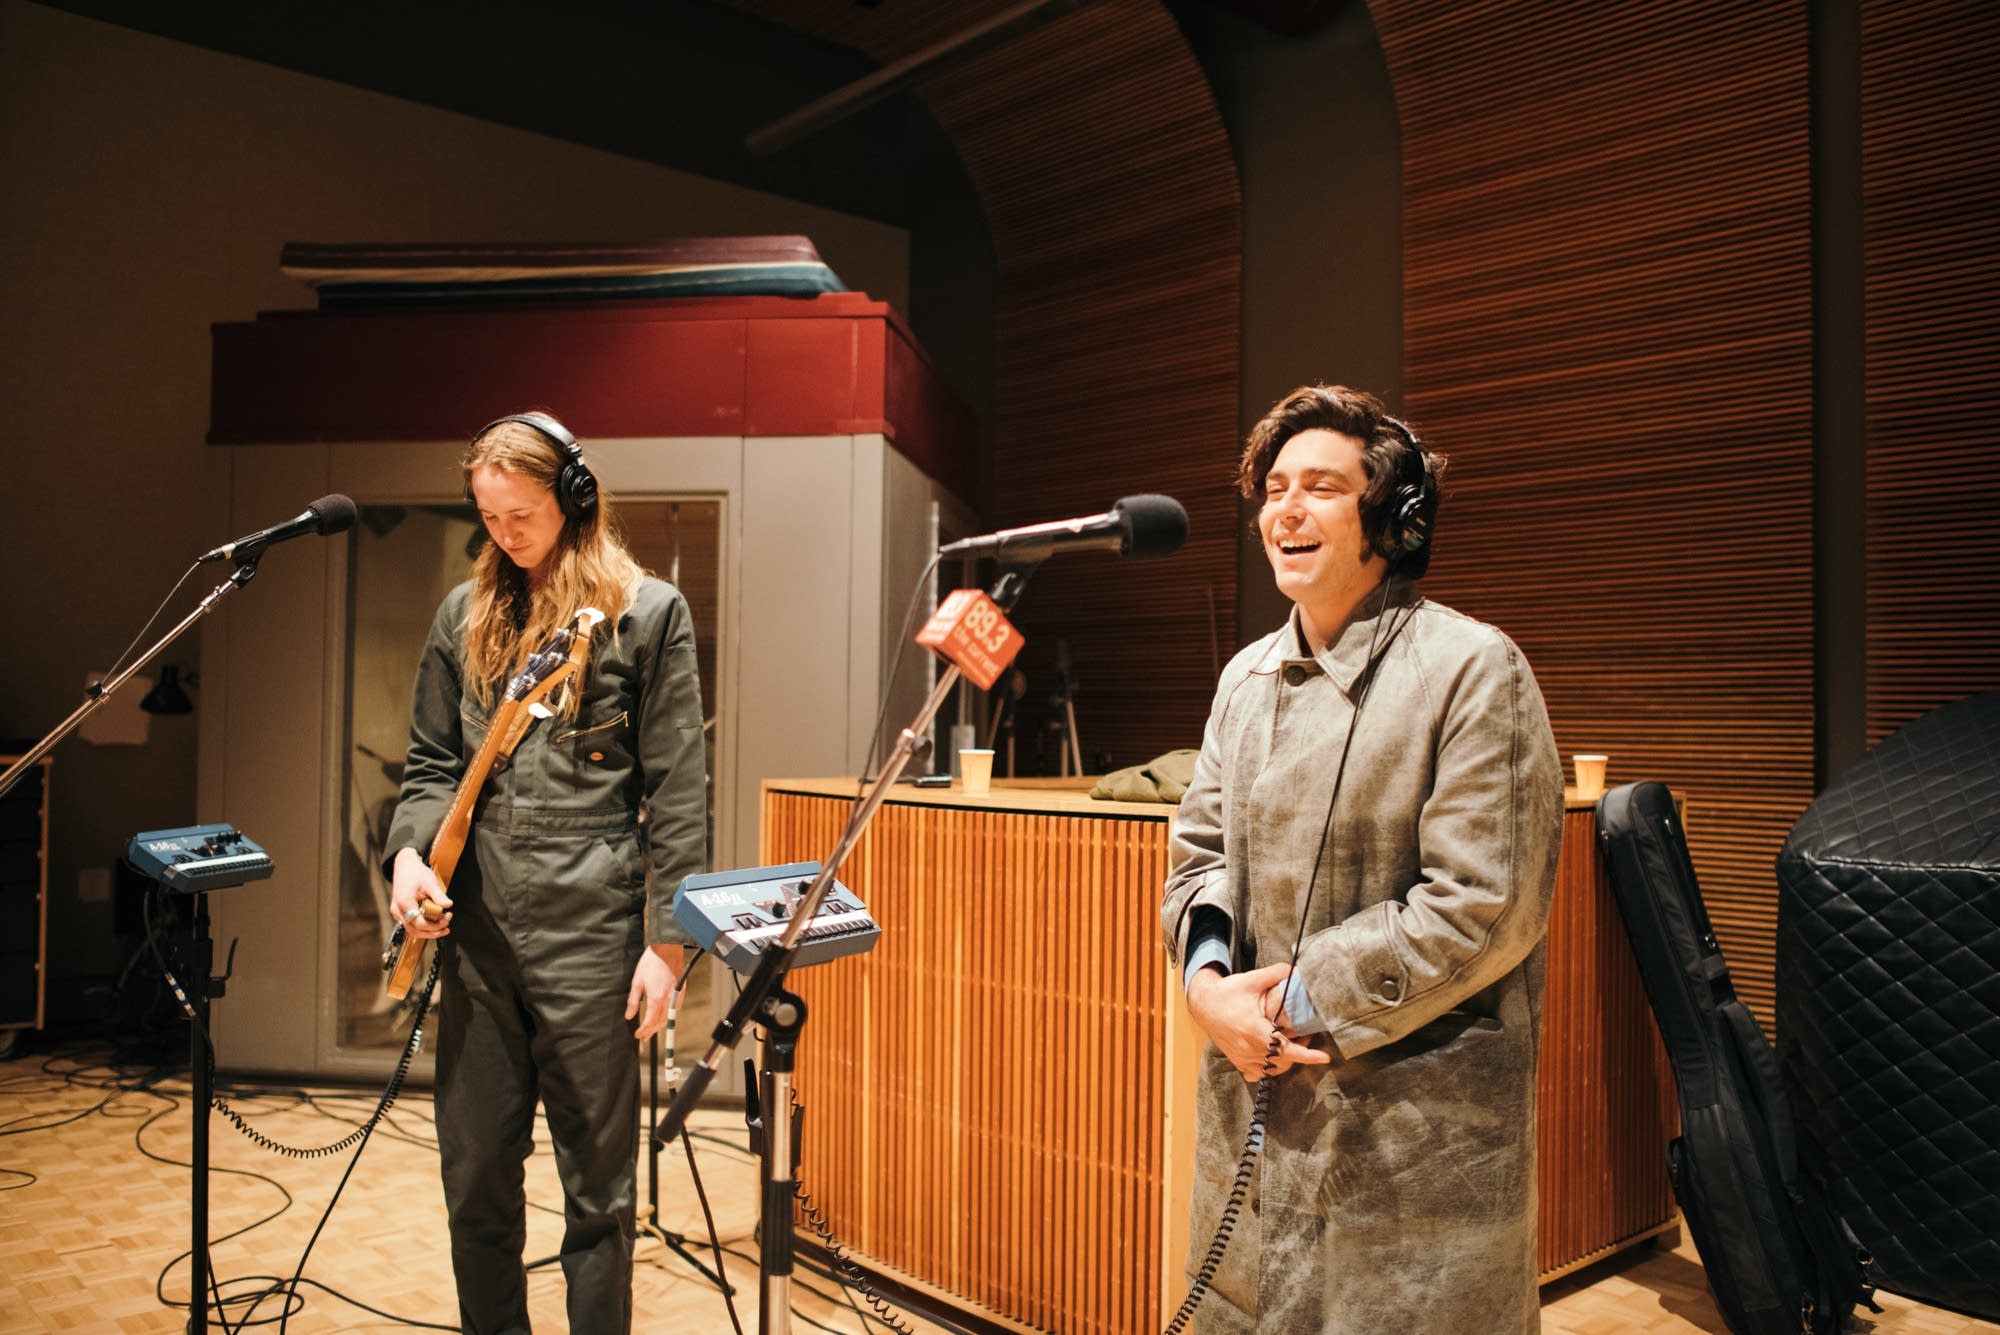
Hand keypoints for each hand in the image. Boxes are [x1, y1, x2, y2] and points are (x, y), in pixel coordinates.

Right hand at [390, 847, 451, 939]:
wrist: (405, 865)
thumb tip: (448, 905)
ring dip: (428, 931)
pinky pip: (411, 924)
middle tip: (446, 927)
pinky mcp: (400, 912)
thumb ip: (439, 896)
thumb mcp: (430, 882)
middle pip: (415, 931)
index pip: (420, 923)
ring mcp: (397, 912)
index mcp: (404, 903)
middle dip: (432, 932)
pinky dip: (423, 926)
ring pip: (412, 930)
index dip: (435, 925)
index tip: (447, 918)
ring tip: (443, 927)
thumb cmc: (416, 872)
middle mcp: (398, 910)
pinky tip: (434, 922)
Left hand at [626, 944, 687, 1041]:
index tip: (637, 1035)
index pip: (650, 1021)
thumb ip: (633, 1001)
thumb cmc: (651, 963)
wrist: (667, 949)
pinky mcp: (681, 991)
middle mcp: (668, 999)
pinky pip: (675, 1009)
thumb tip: (629, 1016)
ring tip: (651, 1030)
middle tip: (643, 1037)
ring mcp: (676, 995)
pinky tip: (662, 1016)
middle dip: (651, 1031)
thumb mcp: (637, 981)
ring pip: (669, 1017)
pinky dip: (668, 1015)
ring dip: (660, 1025)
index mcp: (656, 997)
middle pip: (660, 1022)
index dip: (643, 1031)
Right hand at [1186, 961, 1330, 1082]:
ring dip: (1286, 1059)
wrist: (1203, 1003)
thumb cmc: (1228, 992)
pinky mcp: (1237, 1061)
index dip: (1307, 1055)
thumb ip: (1277, 973)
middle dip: (1299, 1051)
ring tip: (1292, 1042)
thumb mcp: (1252, 979)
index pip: (1285, 1049)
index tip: (1324, 1058)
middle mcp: (1248, 1048)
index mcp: (1254, 1030)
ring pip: (1272, 1069)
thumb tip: (1299, 970)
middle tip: (1306, 1035)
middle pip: (1282, 1060)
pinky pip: (1258, 1073)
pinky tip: (1272, 1055)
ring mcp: (1242, 1057)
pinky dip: (1269, 1068)